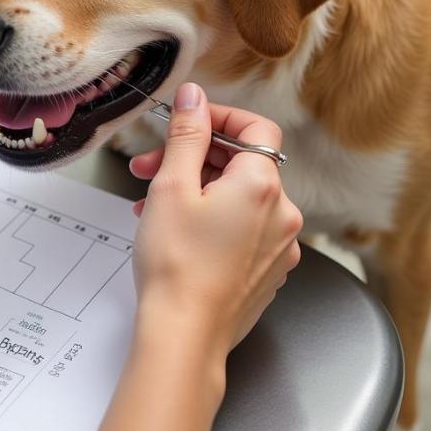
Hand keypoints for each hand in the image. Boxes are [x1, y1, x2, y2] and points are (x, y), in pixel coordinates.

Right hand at [130, 82, 302, 355]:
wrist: (184, 334)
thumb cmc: (176, 263)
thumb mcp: (171, 185)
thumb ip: (186, 134)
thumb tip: (194, 96)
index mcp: (262, 185)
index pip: (256, 128)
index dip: (218, 118)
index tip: (185, 123)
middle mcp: (282, 214)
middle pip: (241, 164)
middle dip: (192, 158)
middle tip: (149, 167)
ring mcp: (278, 246)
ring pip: (237, 198)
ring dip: (195, 189)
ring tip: (150, 204)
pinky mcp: (266, 271)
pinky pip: (241, 229)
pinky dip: (210, 219)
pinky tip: (174, 231)